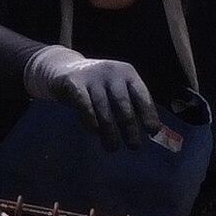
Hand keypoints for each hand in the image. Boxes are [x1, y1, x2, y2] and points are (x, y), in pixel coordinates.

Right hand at [24, 44, 162, 149]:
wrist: (62, 67)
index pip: (141, 94)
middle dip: (129, 127)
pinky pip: (84, 104)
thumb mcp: (116, 87)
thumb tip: (151, 130)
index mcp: (127, 73)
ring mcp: (92, 77)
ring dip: (109, 130)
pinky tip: (94, 132)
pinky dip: (90, 119)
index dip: (148, 113)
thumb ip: (130, 103)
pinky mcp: (74, 83)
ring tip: (112, 147)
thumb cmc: (97, 85)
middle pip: (122, 103)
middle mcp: (111, 73)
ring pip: (103, 108)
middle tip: (134, 146)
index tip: (152, 131)